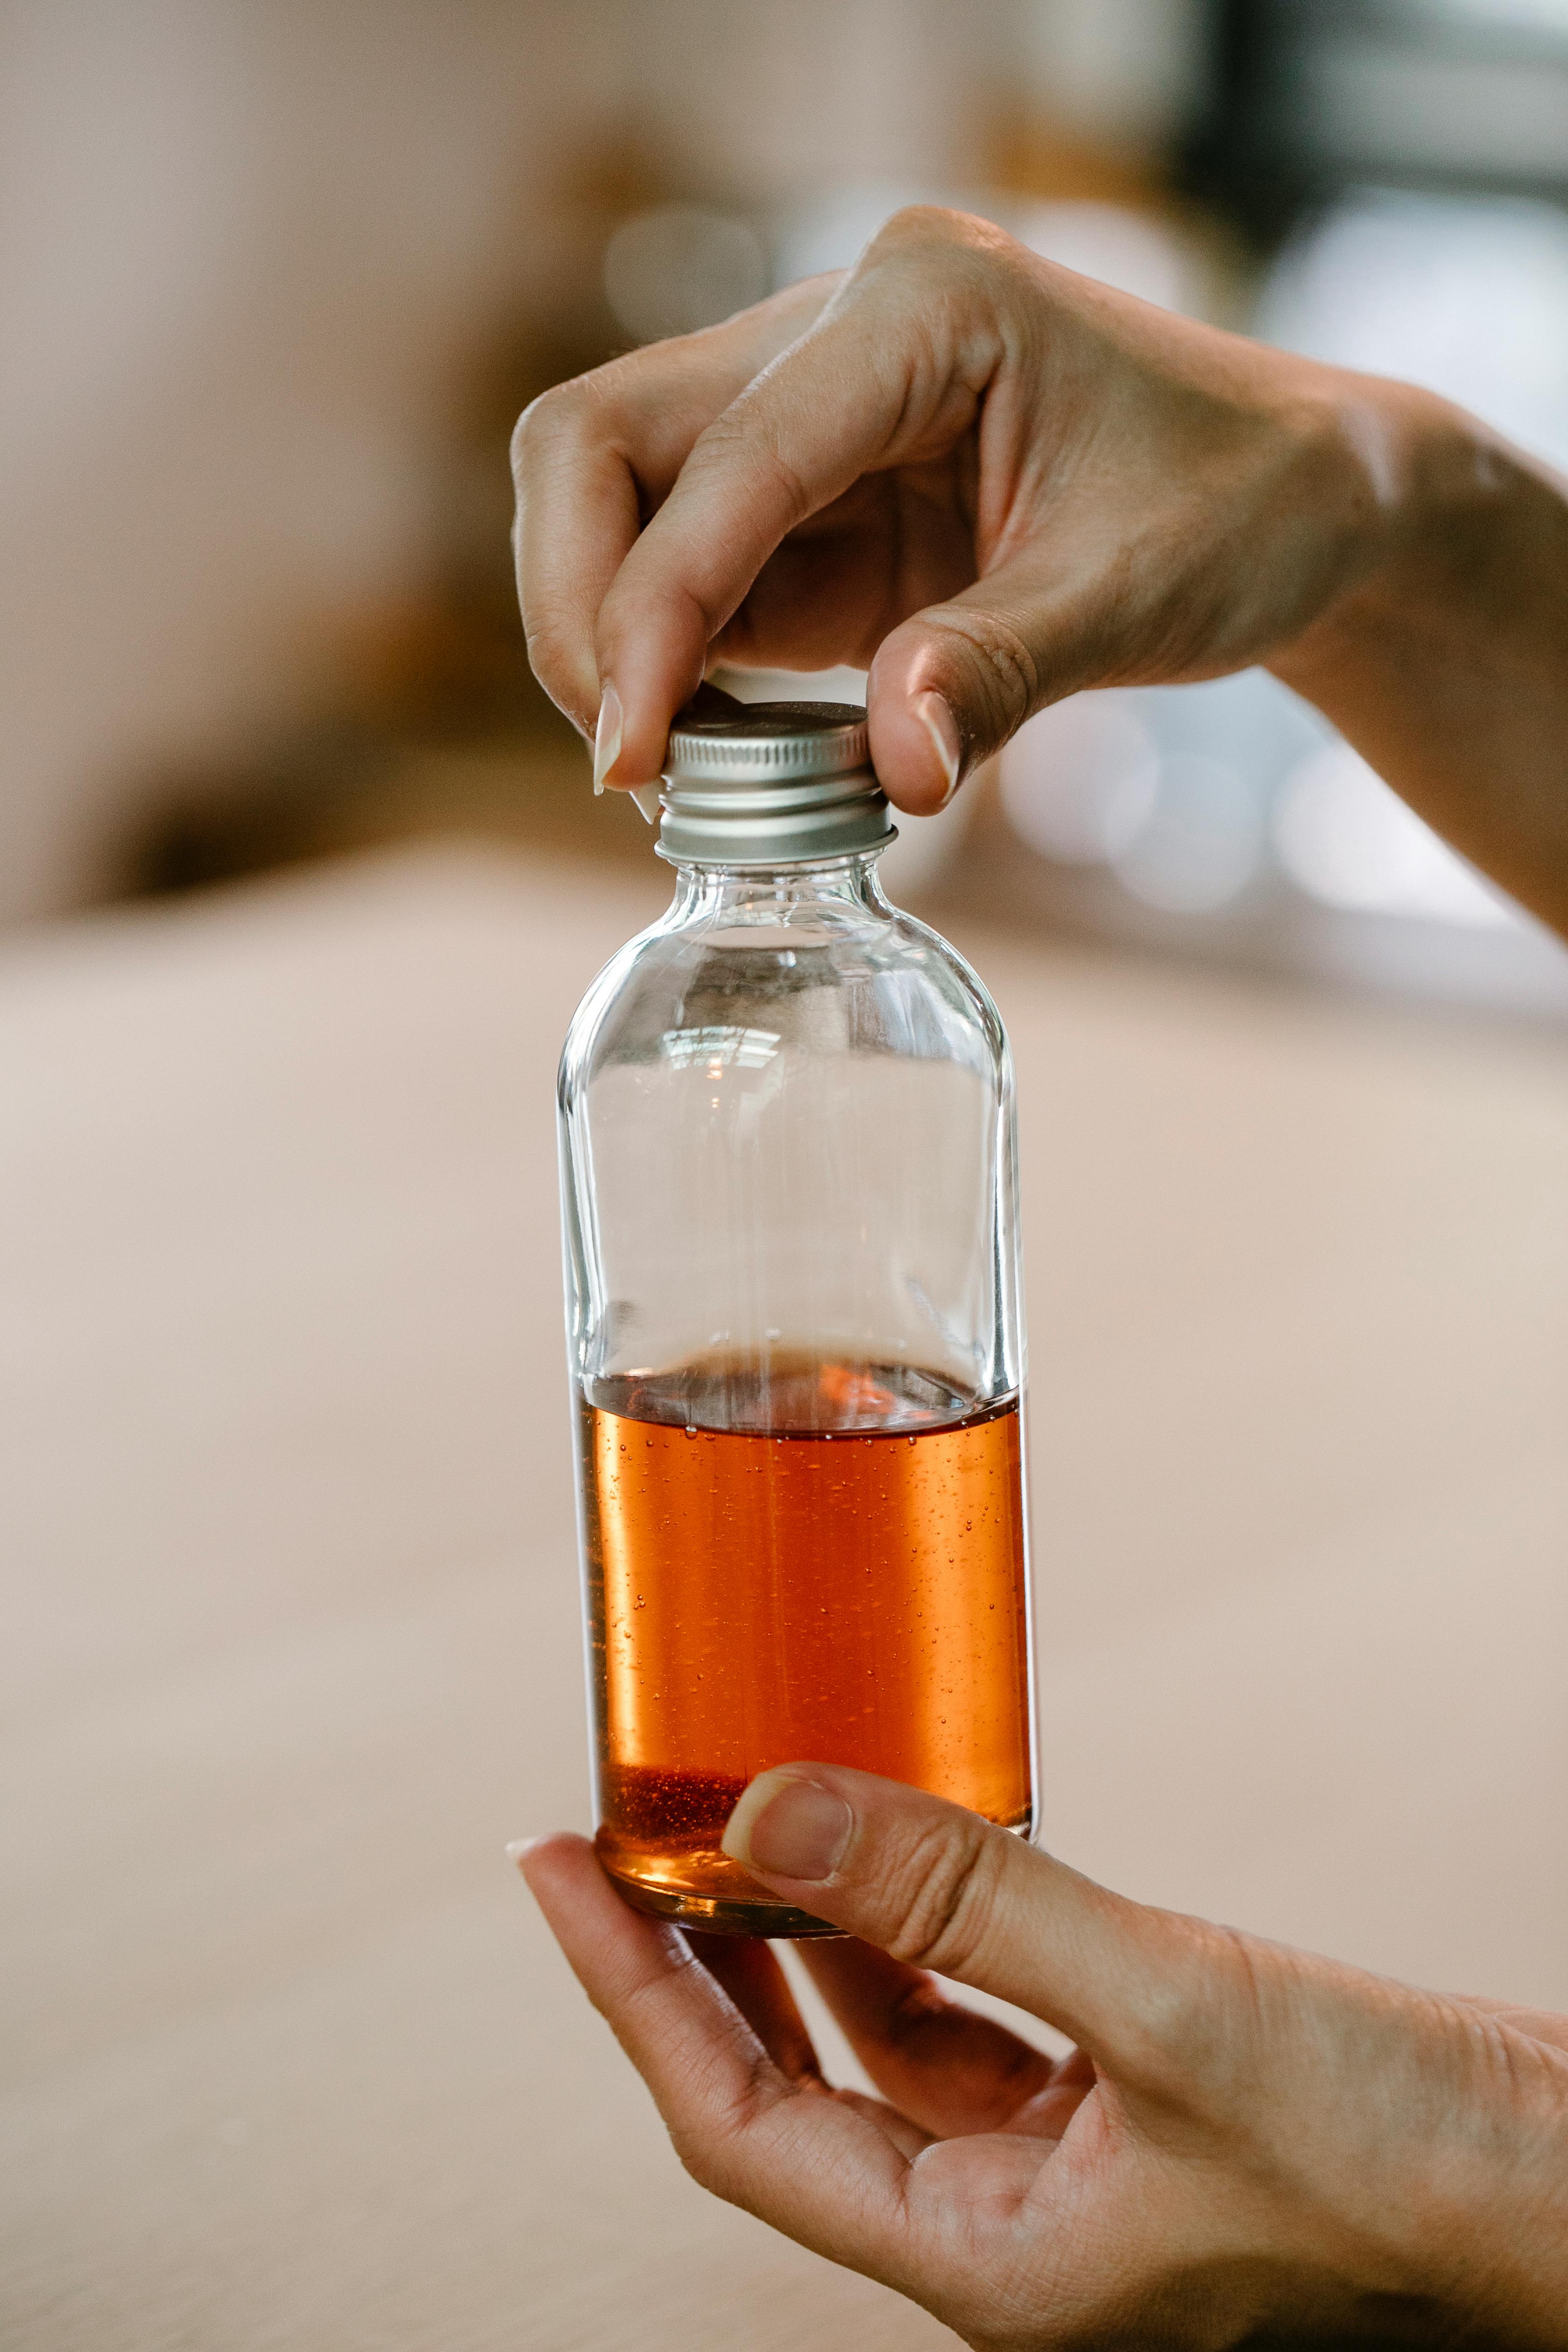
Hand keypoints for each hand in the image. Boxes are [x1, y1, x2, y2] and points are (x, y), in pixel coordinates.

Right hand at [511, 205, 1567, 930]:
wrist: (1291, 499)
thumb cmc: (1240, 508)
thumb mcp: (1140, 593)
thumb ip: (1001, 671)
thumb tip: (891, 775)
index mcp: (922, 306)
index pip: (726, 453)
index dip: (652, 608)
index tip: (630, 754)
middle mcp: (837, 334)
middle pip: (603, 442)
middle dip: (581, 605)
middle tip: (624, 761)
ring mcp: (808, 415)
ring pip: (614, 502)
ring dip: (609, 640)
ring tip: (660, 774)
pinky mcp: (808, 504)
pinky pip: (686, 575)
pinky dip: (669, 667)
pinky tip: (702, 753)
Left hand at [520, 1765, 1567, 2348]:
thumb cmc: (1413, 2168)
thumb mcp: (1168, 2008)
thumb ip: (966, 1902)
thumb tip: (777, 1809)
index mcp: (991, 2262)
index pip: (737, 2121)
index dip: (628, 1992)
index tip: (552, 1870)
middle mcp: (1014, 2229)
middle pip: (795, 2082)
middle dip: (699, 1955)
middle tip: (626, 1830)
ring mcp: (1077, 2173)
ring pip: (891, 2042)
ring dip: (812, 1931)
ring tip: (743, 1815)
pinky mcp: (1142, 2106)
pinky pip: (988, 2013)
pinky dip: (931, 1930)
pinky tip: (903, 1854)